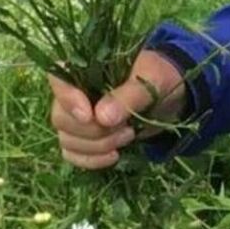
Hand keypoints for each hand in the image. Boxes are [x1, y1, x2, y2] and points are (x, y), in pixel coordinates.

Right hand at [49, 49, 188, 169]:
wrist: (170, 96)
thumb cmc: (159, 77)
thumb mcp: (152, 80)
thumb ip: (128, 95)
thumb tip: (101, 117)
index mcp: (87, 68)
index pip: (58, 80)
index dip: (68, 100)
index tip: (90, 116)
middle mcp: (75, 93)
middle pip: (61, 118)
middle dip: (93, 131)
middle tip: (126, 129)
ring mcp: (78, 118)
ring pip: (67, 139)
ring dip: (97, 146)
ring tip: (129, 136)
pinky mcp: (85, 138)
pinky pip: (73, 155)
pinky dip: (92, 160)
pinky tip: (114, 156)